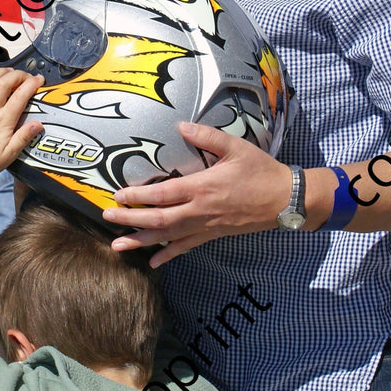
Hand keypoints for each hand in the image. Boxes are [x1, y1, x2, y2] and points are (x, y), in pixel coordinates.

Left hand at [0, 69, 41, 219]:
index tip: (40, 80)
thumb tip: (39, 124)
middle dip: (18, 74)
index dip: (32, 84)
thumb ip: (24, 137)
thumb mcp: (11, 154)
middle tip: (27, 76)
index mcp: (3, 121)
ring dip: (1, 72)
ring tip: (11, 73)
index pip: (20, 95)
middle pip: (4, 82)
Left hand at [104, 121, 292, 268]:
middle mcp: (199, 210)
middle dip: (129, 220)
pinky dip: (168, 256)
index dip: (138, 197)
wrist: (284, 200)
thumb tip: (181, 126)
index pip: (163, 194)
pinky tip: (152, 263)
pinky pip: (186, 247)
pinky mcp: (212, 235)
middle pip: (157, 220)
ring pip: (167, 238)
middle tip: (107, 218)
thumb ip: (206, 137)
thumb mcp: (235, 147)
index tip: (118, 196)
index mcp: (202, 187)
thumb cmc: (260, 171)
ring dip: (141, 242)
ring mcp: (205, 226)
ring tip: (117, 246)